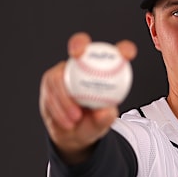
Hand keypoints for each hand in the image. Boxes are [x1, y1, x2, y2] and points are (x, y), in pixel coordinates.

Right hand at [39, 32, 136, 163]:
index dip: (125, 49)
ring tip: (76, 117)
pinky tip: (67, 122)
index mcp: (105, 70)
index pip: (119, 53)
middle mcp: (84, 64)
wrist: (72, 134)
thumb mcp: (102, 124)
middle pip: (79, 43)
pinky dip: (59, 107)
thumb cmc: (92, 122)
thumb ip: (105, 117)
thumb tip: (104, 111)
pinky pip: (51, 88)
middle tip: (77, 54)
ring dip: (66, 97)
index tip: (127, 54)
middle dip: (78, 43)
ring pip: (60, 74)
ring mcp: (65, 70)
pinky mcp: (50, 79)